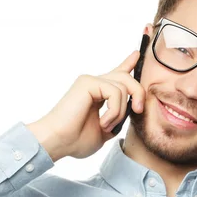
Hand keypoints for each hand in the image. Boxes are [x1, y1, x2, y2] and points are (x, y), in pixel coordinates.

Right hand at [27, 51, 144, 161]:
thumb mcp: (106, 130)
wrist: (58, 142)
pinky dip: (114, 111)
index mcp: (99, 93)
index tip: (137, 53)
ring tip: (106, 125)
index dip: (128, 63)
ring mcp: (90, 81)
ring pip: (123, 87)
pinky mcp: (88, 82)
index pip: (116, 73)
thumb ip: (119, 117)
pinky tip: (102, 122)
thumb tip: (133, 108)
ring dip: (120, 112)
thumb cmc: (76, 140)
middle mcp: (94, 84)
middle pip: (126, 77)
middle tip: (139, 110)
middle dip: (138, 93)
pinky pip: (115, 92)